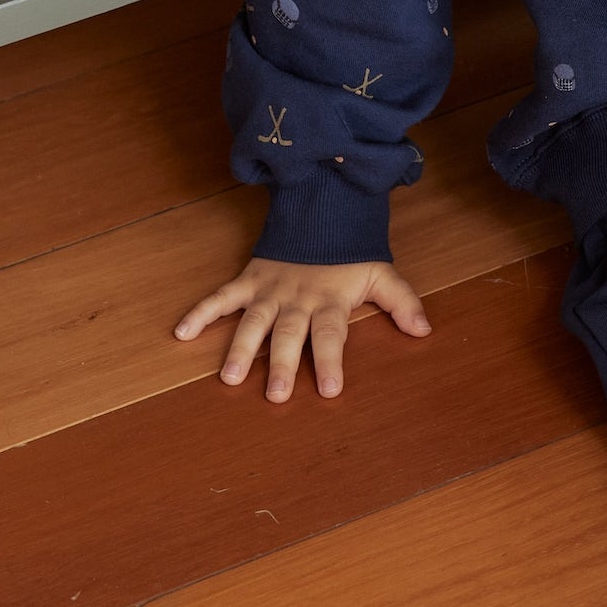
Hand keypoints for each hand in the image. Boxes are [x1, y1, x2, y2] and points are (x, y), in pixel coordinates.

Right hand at [174, 257, 430, 400]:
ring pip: (254, 321)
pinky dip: (201, 312)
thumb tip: (425, 331)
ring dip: (242, 348)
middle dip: (284, 364)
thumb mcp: (380, 274)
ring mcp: (271, 289)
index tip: (331, 390)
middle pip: (290, 334)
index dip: (332, 361)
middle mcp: (298, 299)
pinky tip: (181, 332)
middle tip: (276, 396)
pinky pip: (222, 296)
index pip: (332, 334)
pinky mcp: (249, 279)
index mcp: (330, 301)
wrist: (322, 211)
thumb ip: (401, 302)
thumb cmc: (350, 254)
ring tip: (231, 377)